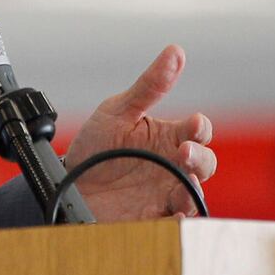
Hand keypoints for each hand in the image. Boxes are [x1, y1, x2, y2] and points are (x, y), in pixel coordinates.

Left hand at [60, 46, 214, 221]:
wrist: (69, 182)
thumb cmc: (97, 143)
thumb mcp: (118, 110)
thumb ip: (149, 85)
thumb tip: (175, 51)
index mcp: (168, 136)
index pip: (197, 130)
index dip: (200, 128)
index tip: (194, 125)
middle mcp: (172, 165)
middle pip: (204, 163)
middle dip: (201, 158)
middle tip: (184, 153)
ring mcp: (165, 192)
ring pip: (194, 193)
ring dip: (194, 190)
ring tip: (184, 188)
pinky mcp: (154, 217)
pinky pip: (176, 223)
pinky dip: (180, 222)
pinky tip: (175, 217)